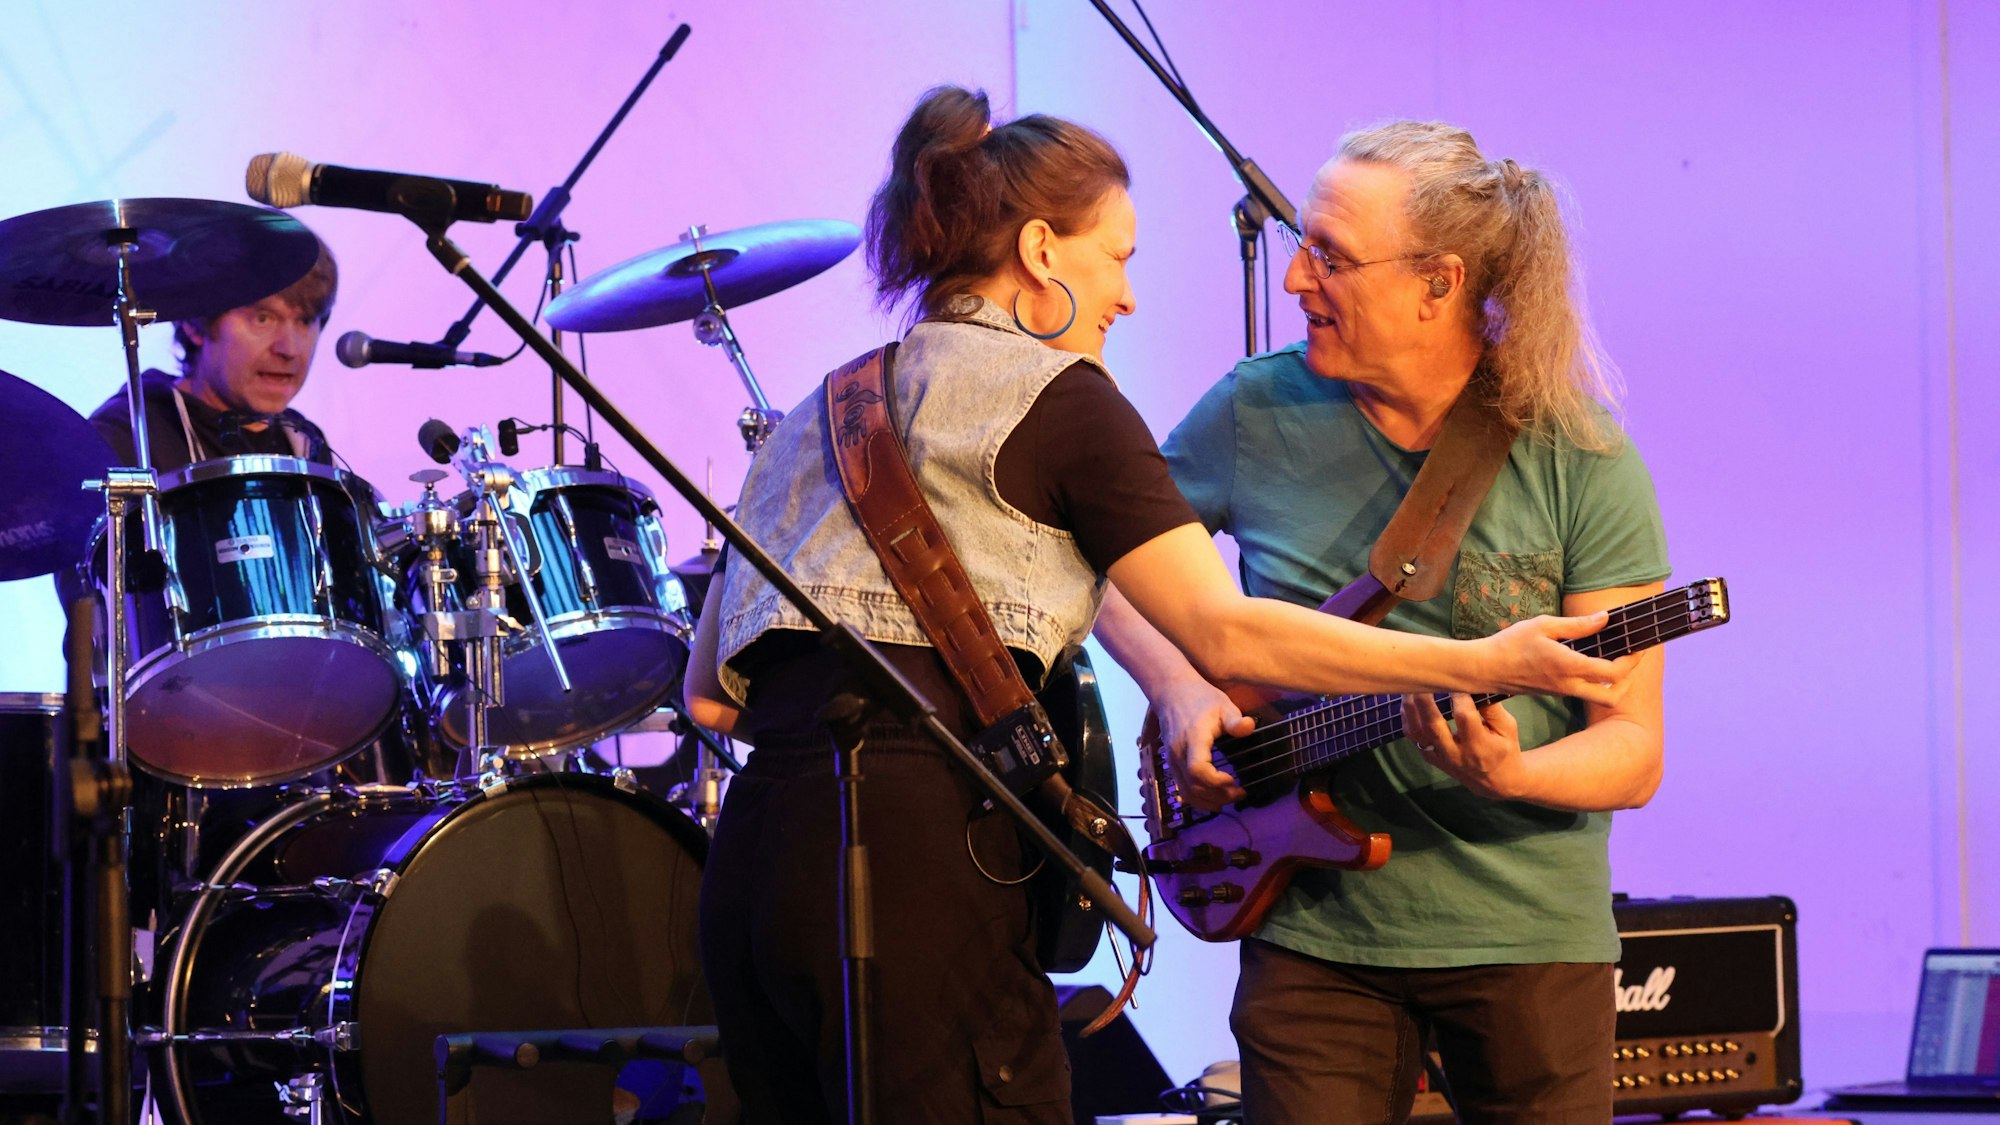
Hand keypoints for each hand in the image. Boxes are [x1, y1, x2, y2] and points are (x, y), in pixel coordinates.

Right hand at [1136, 675, 1249, 811]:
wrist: (1172, 693)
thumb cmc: (1201, 698)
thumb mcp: (1223, 705)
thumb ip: (1235, 720)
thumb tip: (1249, 727)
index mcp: (1193, 739)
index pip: (1198, 770)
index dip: (1216, 782)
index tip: (1234, 780)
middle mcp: (1178, 754)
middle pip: (1193, 787)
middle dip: (1218, 796)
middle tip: (1240, 793)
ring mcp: (1172, 761)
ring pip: (1186, 793)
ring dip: (1208, 802)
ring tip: (1229, 798)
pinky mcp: (1172, 764)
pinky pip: (1182, 789)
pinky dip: (1198, 799)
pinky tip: (1214, 798)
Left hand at [1401, 691, 1522, 798]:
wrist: (1496, 780)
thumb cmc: (1504, 747)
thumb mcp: (1508, 727)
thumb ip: (1493, 707)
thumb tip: (1476, 682)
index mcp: (1479, 746)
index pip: (1464, 717)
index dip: (1459, 697)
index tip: (1456, 679)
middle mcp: (1456, 754)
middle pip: (1433, 726)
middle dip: (1425, 700)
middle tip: (1423, 678)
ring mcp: (1439, 757)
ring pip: (1417, 732)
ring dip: (1411, 708)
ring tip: (1411, 686)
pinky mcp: (1429, 757)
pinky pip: (1412, 737)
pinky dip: (1407, 718)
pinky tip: (1409, 702)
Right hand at [1481, 612, 1634, 703]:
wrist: (1485, 669)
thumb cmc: (1510, 644)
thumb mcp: (1542, 625)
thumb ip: (1576, 625)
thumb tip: (1604, 618)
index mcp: (1569, 666)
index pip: (1613, 671)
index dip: (1632, 660)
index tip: (1636, 646)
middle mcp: (1569, 684)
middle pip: (1613, 696)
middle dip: (1629, 680)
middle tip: (1630, 659)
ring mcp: (1562, 691)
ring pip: (1600, 698)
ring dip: (1614, 685)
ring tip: (1614, 662)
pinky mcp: (1554, 692)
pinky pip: (1584, 692)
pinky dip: (1596, 682)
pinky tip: (1591, 661)